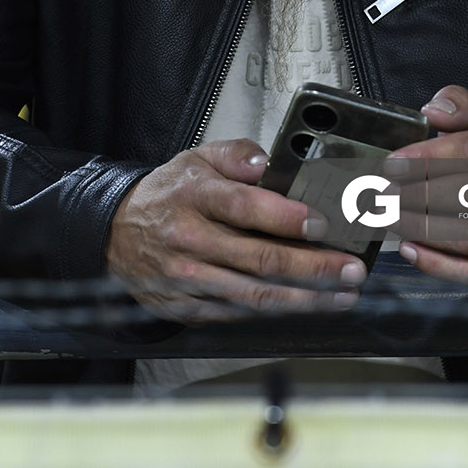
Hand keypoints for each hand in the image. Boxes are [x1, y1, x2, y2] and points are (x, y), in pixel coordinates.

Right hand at [105, 138, 366, 324]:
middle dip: (314, 267)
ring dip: (307, 298)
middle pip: (260, 260)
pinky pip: (241, 312)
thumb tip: (270, 162)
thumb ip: (237, 155)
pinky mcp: (190, 308)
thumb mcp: (197, 159)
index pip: (244, 207)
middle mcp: (191, 240)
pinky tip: (308, 304)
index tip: (322, 223)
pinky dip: (278, 311)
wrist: (116, 234)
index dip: (286, 218)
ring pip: (256, 295)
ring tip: (343, 294)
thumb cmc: (168, 194)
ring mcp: (189, 279)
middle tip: (351, 268)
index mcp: (195, 196)